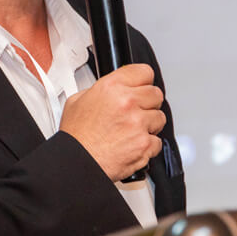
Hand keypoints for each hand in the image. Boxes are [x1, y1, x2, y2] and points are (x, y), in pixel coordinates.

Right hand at [59, 63, 165, 181]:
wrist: (78, 163)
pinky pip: (158, 141)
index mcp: (111, 87)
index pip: (144, 72)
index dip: (142, 81)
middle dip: (147, 103)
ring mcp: (138, 123)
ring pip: (160, 118)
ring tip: (132, 130)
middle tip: (136, 111)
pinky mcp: (144, 143)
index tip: (141, 87)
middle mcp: (127, 102)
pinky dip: (148, 145)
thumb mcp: (78, 101)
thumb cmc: (76, 137)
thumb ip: (99, 90)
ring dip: (149, 124)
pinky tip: (132, 144)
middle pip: (156, 94)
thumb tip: (110, 90)